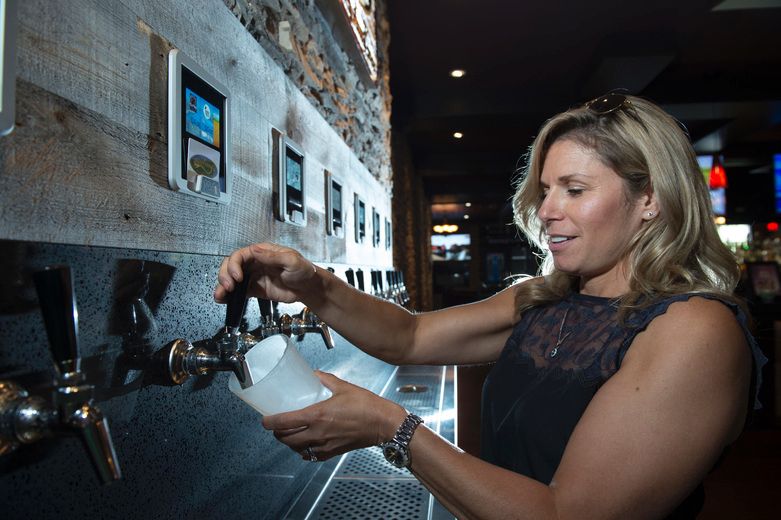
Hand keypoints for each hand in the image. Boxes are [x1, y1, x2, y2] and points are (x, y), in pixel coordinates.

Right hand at [214, 243, 318, 303]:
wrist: (309, 288)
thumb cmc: (304, 271)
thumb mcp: (292, 260)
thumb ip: (273, 256)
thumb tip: (256, 250)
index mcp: (262, 252)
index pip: (241, 255)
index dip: (234, 265)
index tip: (237, 276)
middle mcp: (255, 263)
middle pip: (231, 265)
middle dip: (226, 275)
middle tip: (229, 286)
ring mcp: (254, 276)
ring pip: (232, 279)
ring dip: (223, 286)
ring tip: (220, 295)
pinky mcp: (255, 289)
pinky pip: (238, 291)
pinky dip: (229, 295)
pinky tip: (224, 299)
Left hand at [262, 371, 406, 461]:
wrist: (383, 424)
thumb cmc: (367, 406)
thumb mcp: (344, 386)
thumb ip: (326, 379)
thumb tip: (314, 375)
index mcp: (317, 416)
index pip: (284, 422)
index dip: (269, 422)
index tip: (264, 419)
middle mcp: (318, 433)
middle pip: (286, 438)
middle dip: (277, 433)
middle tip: (275, 425)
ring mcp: (325, 445)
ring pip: (297, 449)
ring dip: (289, 443)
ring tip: (288, 434)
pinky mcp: (333, 452)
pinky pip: (311, 456)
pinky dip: (304, 451)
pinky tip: (306, 445)